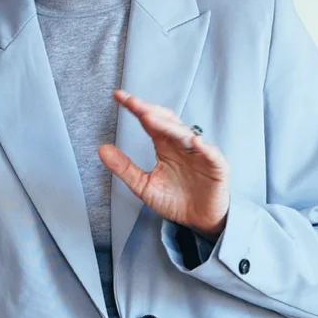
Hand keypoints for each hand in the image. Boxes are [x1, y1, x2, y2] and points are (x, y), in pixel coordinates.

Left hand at [98, 90, 229, 239]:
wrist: (198, 220)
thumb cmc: (174, 200)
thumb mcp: (143, 185)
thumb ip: (124, 167)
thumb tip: (101, 148)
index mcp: (165, 146)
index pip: (149, 121)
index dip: (135, 108)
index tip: (118, 96)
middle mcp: (182, 145)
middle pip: (167, 122)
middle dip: (150, 111)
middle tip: (134, 103)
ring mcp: (200, 154)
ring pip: (185, 134)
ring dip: (169, 126)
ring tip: (151, 118)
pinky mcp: (216, 167)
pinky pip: (211, 155)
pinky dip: (204, 148)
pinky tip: (194, 142)